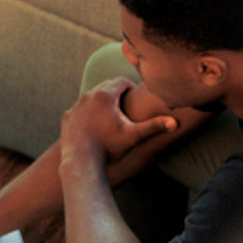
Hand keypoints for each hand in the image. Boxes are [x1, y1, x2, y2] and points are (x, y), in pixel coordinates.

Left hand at [61, 79, 178, 164]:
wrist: (80, 161)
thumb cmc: (109, 148)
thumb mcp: (133, 136)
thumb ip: (154, 127)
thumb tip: (175, 122)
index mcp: (106, 95)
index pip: (121, 81)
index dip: (129, 87)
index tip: (134, 94)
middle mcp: (88, 96)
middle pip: (105, 86)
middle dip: (115, 92)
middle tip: (124, 101)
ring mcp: (76, 106)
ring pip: (91, 97)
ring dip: (100, 102)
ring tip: (110, 112)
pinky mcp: (67, 117)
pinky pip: (79, 109)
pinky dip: (87, 112)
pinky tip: (93, 122)